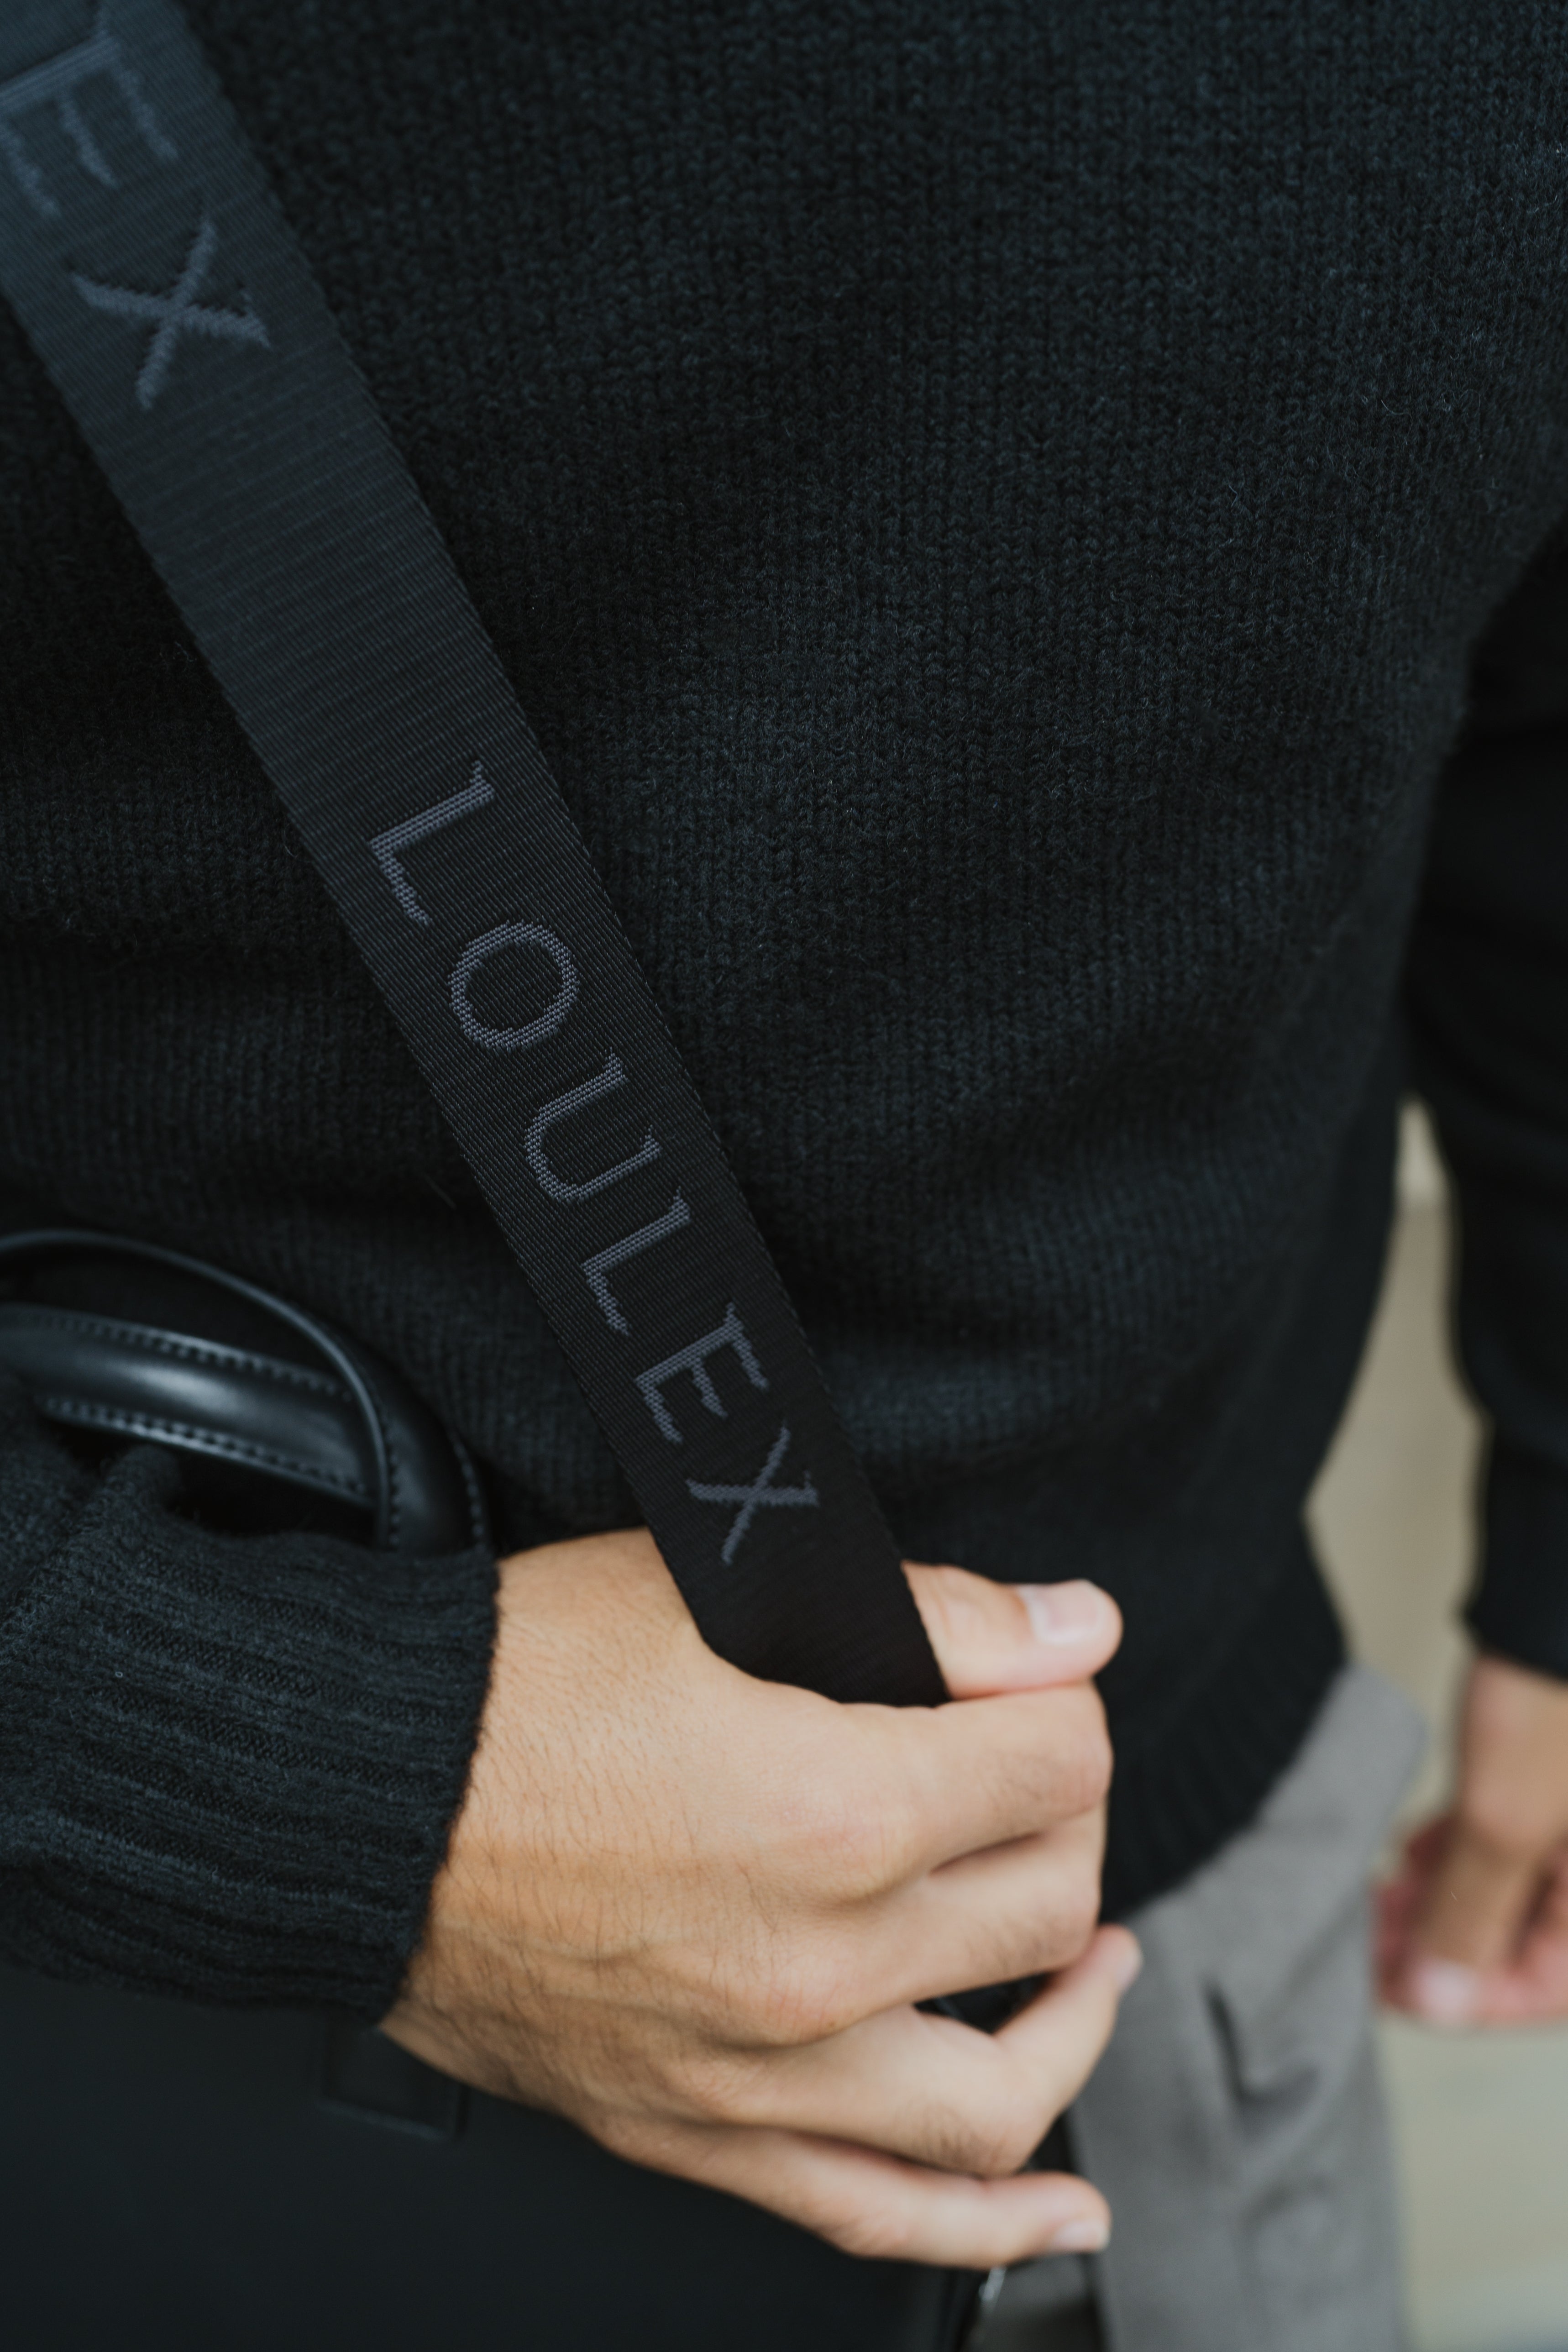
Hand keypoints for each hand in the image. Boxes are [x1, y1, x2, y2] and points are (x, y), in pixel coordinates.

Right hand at [383, 1528, 1135, 2266]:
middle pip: (1045, 1907)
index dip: (1061, 1702)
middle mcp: (819, 1965)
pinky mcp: (701, 2134)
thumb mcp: (724, 1592)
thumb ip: (930, 1615)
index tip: (1035, 1684)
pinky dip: (993, 2228)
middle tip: (1031, 1780)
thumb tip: (1073, 1629)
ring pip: (1001, 2092)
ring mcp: (764, 2074)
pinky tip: (1062, 2205)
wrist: (358, 1798)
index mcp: (837, 1810)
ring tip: (1093, 1964)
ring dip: (1074, 2018)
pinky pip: (883, 2217)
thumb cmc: (517, 1682)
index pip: (1054, 1766)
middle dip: (1067, 1823)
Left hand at [1379, 1651, 1567, 2023]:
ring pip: (1512, 1896)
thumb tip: (1442, 2000)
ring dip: (1444, 1904)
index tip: (1391, 1992)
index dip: (1466, 1999)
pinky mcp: (1558, 1789)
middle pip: (1526, 1946)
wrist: (1560, 1598)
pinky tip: (1412, 1858)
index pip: (1547, 1990)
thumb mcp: (1505, 1820)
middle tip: (1369, 1944)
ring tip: (1379, 1902)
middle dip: (1445, 1946)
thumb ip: (1473, 1914)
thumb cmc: (1555, 1697)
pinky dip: (1462, 1859)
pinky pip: (1513, 1850)